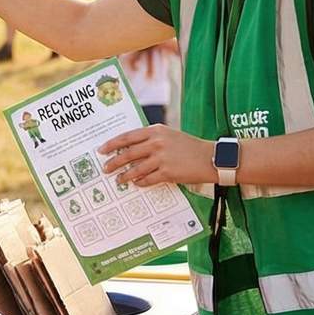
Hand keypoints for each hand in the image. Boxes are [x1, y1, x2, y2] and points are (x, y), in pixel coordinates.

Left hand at [102, 125, 216, 187]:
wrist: (212, 157)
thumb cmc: (189, 146)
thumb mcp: (169, 135)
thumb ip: (151, 138)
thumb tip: (130, 147)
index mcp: (156, 130)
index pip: (127, 137)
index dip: (112, 144)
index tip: (102, 150)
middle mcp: (157, 143)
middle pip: (128, 154)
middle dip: (114, 162)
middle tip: (105, 169)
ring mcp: (162, 158)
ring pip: (136, 169)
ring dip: (125, 176)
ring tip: (118, 180)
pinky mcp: (168, 172)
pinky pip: (148, 179)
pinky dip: (140, 182)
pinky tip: (136, 184)